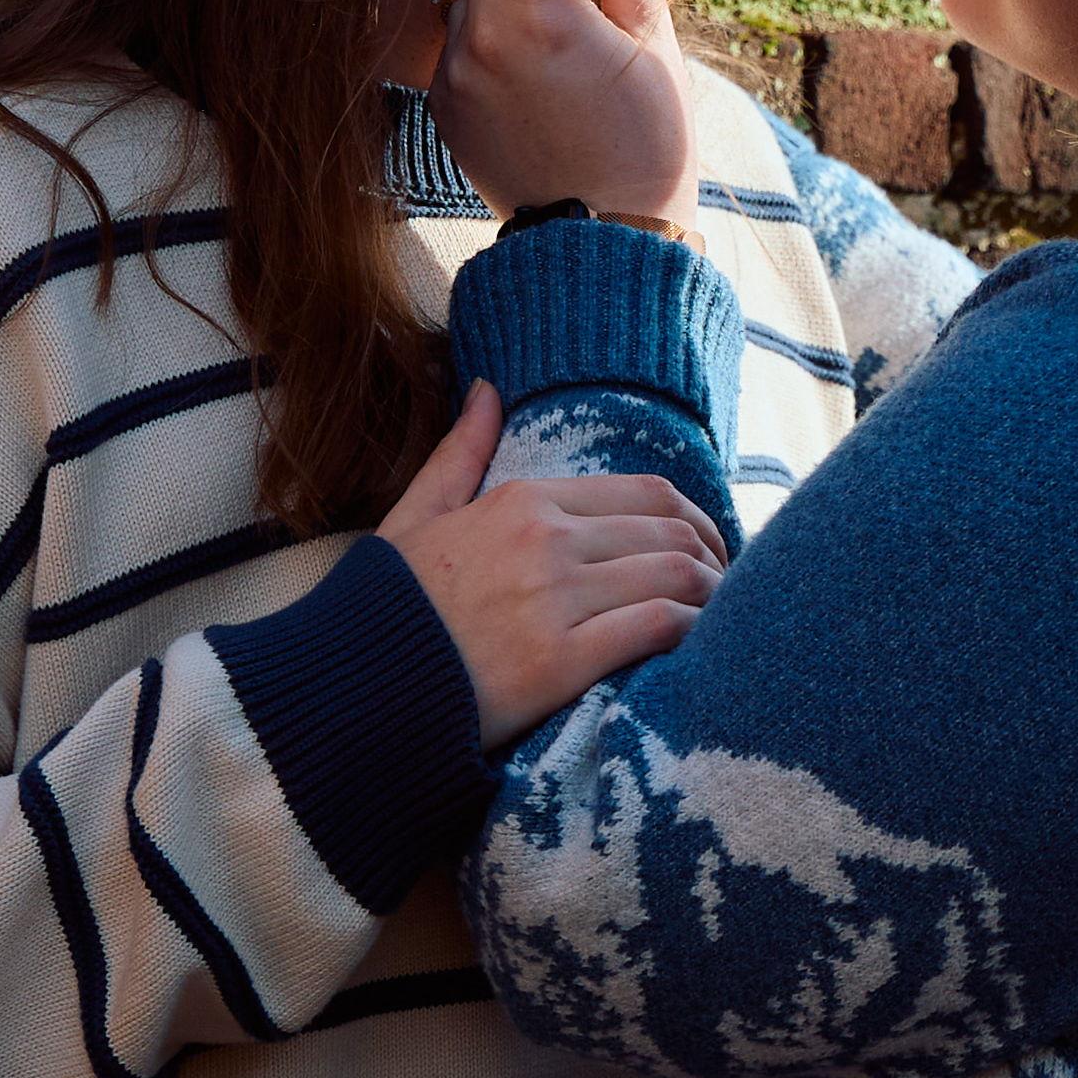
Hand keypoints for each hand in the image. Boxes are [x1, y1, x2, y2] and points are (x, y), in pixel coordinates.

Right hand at [377, 382, 723, 747]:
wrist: (350, 688)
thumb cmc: (385, 607)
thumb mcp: (415, 516)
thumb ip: (460, 453)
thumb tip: (489, 389)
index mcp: (521, 501)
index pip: (643, 492)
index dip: (693, 519)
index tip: (706, 547)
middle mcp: (545, 540)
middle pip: (669, 530)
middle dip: (714, 558)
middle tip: (728, 587)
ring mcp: (554, 599)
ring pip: (673, 573)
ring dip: (712, 595)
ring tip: (722, 618)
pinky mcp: (560, 661)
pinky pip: (656, 628)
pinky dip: (692, 632)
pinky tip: (698, 648)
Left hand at [433, 0, 703, 223]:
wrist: (605, 244)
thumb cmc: (648, 138)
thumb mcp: (651, 35)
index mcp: (544, 14)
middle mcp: (483, 36)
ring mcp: (454, 72)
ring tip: (570, 22)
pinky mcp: (441, 101)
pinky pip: (462, 33)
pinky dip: (497, 24)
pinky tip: (544, 71)